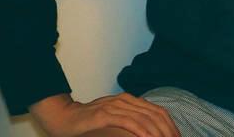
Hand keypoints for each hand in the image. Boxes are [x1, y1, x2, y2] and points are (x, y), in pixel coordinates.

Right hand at [29, 92, 180, 136]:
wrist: (63, 116)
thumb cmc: (88, 122)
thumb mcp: (113, 120)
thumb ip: (130, 122)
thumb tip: (146, 133)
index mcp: (131, 100)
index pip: (158, 111)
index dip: (170, 125)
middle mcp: (127, 100)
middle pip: (155, 114)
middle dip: (168, 130)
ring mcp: (116, 105)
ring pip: (145, 118)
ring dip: (158, 132)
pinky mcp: (106, 114)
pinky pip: (129, 122)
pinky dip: (141, 131)